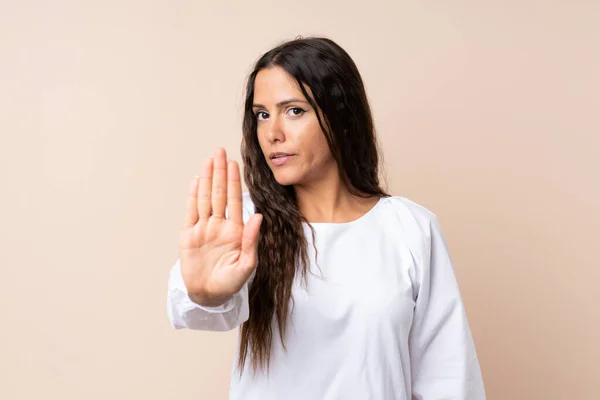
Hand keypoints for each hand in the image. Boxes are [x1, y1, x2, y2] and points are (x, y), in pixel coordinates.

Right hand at [179, 147, 262, 306]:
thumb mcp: (247, 265)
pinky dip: (193, 196)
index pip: (234, 200)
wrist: (209, 296)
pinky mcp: (189, 235)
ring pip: (205, 198)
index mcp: (235, 230)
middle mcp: (219, 225)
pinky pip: (191, 211)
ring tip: (208, 160)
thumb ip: (252, 240)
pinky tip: (196, 180)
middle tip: (220, 151)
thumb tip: (258, 216)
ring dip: (206, 178)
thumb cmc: (230, 283)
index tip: (234, 163)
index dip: (234, 181)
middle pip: (218, 193)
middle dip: (220, 172)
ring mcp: (203, 228)